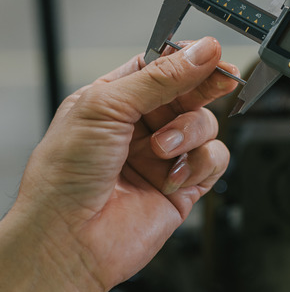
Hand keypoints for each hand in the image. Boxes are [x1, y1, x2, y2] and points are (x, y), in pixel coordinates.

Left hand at [0, 37, 236, 291]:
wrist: (69, 240)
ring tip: (162, 150)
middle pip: (192, 91)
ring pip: (207, 125)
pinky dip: (200, 165)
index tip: (211, 52)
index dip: (189, 58)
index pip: (163, 65)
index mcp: (117, 98)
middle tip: (222, 79)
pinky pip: (215, 160)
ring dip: (190, 133)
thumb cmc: (64, 177)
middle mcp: (144, 125)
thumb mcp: (106, 107)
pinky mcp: (185, 185)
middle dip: (206, 86)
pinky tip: (173, 178)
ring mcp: (166, 155)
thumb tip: (201, 51)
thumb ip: (161, 77)